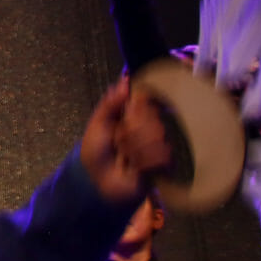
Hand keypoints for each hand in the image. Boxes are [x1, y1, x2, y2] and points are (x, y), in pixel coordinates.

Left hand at [80, 77, 170, 203]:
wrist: (95, 179)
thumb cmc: (95, 150)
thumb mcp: (98, 122)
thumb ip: (111, 102)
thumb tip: (125, 81)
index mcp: (136, 115)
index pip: (148, 100)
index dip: (138, 108)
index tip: (127, 113)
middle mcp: (151, 128)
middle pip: (152, 119)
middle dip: (129, 132)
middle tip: (118, 142)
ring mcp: (159, 147)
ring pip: (158, 137)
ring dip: (134, 148)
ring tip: (124, 157)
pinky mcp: (165, 167)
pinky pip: (163, 156)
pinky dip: (143, 162)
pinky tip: (134, 168)